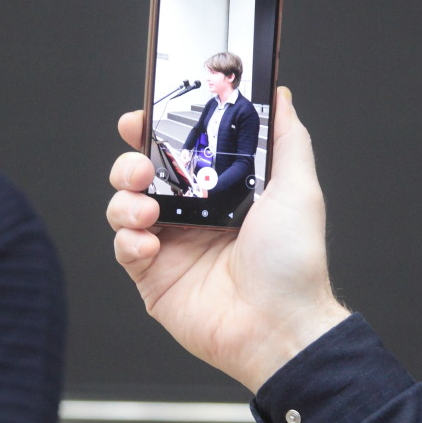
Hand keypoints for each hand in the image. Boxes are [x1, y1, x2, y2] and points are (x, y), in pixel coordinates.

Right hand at [108, 87, 349, 391]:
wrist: (279, 326)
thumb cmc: (294, 263)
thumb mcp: (297, 188)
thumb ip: (285, 138)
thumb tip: (281, 95)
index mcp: (222, 192)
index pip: (179, 152)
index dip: (155, 132)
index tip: (141, 118)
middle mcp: (193, 216)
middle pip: (142, 176)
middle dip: (130, 163)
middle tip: (140, 168)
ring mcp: (171, 248)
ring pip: (124, 208)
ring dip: (125, 200)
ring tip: (148, 210)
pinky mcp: (153, 279)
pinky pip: (124, 249)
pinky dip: (128, 241)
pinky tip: (149, 244)